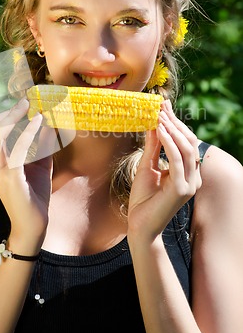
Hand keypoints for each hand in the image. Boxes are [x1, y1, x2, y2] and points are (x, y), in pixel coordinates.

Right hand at [0, 98, 54, 253]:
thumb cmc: (35, 194)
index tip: (24, 101)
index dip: (6, 113)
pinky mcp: (9, 177)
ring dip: (14, 116)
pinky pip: (16, 148)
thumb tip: (48, 122)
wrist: (33, 225)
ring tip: (30, 105)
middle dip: (8, 111)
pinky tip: (40, 122)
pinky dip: (27, 132)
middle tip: (26, 100)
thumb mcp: (40, 164)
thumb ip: (42, 144)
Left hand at [128, 100, 201, 241]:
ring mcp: (190, 184)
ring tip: (158, 115)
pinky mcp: (182, 189)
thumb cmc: (142, 199)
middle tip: (160, 106)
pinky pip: (176, 159)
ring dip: (171, 129)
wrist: (139, 226)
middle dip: (174, 122)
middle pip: (189, 142)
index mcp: (188, 173)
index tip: (163, 106)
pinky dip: (167, 142)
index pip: (186, 142)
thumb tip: (153, 124)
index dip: (176, 123)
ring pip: (185, 148)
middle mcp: (193, 177)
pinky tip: (158, 130)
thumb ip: (152, 147)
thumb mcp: (147, 167)